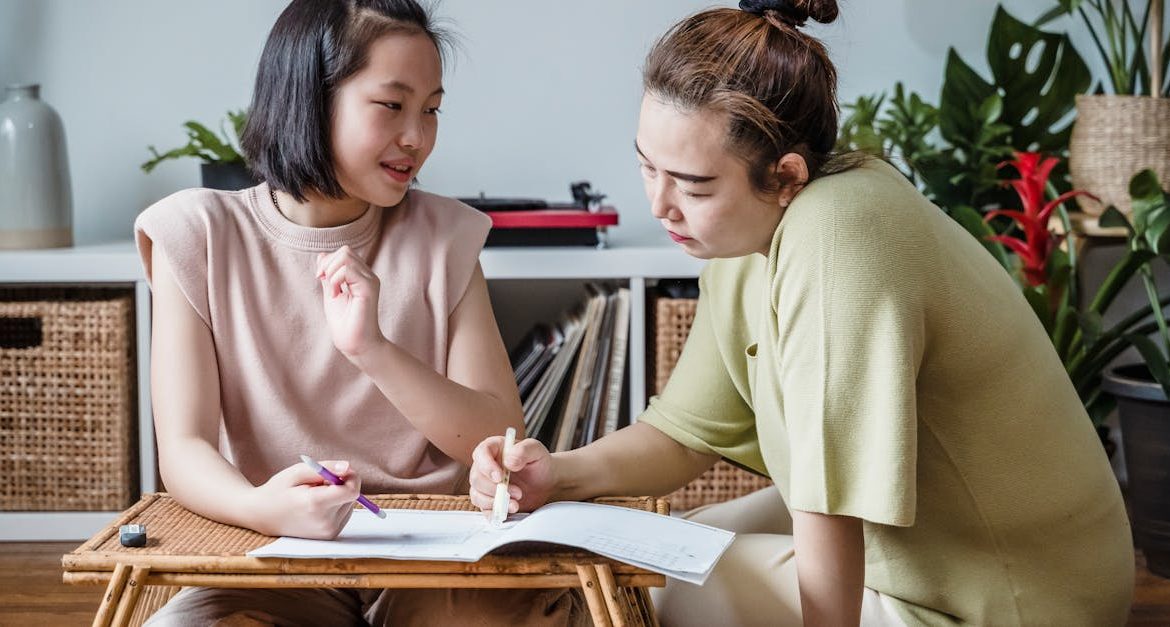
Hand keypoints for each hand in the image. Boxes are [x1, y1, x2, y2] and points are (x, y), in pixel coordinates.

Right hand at [252, 460, 360, 538]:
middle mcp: (325, 522)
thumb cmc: (279, 490)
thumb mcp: (298, 471)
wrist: (262, 516)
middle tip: (316, 484)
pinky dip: (335, 506)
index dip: (350, 477)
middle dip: (340, 485)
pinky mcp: (330, 536)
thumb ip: (326, 468)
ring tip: (313, 497)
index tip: (337, 472)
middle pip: (351, 496)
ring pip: (349, 504)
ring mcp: (328, 532)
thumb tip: (348, 467)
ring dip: (337, 496)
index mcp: (316, 504)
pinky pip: (344, 513)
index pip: (352, 490)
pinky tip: (316, 507)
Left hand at [316, 246, 382, 361]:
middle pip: (345, 250)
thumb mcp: (331, 293)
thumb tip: (322, 256)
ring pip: (346, 256)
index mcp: (360, 276)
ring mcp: (370, 280)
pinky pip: (348, 269)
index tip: (321, 278)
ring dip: (331, 272)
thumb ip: (328, 275)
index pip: (344, 252)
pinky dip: (335, 279)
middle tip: (324, 283)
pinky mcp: (369, 288)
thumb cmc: (344, 323)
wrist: (355, 343)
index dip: (327, 261)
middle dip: (327, 264)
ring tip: (333, 291)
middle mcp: (368, 275)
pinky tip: (337, 294)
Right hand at [469, 436, 556, 515]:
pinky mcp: (489, 501)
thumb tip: (509, 462)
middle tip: (518, 493)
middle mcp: (485, 466)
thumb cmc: (538, 462)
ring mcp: (485, 485)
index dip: (486, 467)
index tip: (499, 477)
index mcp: (493, 449)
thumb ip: (524, 450)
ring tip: (516, 504)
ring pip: (477, 496)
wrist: (546, 481)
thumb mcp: (536, 450)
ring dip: (496, 502)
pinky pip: (484, 510)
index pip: (481, 454)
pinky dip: (494, 513)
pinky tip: (508, 512)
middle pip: (477, 478)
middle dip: (495, 489)